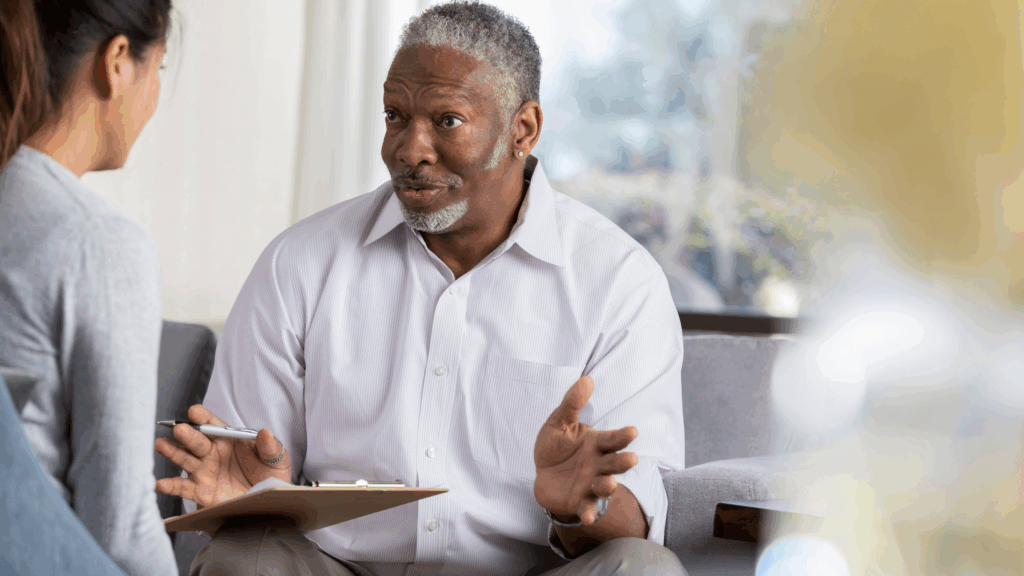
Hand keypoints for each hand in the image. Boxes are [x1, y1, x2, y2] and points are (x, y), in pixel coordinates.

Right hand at [154, 404, 290, 507]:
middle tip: (180, 429)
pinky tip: (160, 483)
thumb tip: (265, 432)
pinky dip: (170, 486)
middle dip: (187, 434)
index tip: (195, 413)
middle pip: (196, 440)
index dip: (203, 417)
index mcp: (229, 440)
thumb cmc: (270, 475)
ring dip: (172, 452)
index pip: (213, 425)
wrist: (268, 502)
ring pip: (184, 459)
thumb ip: (270, 446)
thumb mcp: (276, 459)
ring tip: (160, 445)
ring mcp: (204, 471)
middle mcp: (212, 453)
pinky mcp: (201, 491)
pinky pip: (183, 488)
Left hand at [533, 376, 639, 525]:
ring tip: (610, 483)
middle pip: (614, 463)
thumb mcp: (559, 422)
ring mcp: (591, 484)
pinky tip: (588, 517)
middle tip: (631, 459)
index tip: (633, 431)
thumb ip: (572, 404)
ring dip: (609, 485)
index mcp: (597, 444)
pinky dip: (589, 513)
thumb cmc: (556, 446)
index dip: (623, 436)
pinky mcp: (580, 501)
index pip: (613, 439)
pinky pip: (587, 508)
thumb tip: (586, 380)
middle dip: (623, 461)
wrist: (542, 473)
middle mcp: (599, 465)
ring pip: (605, 486)